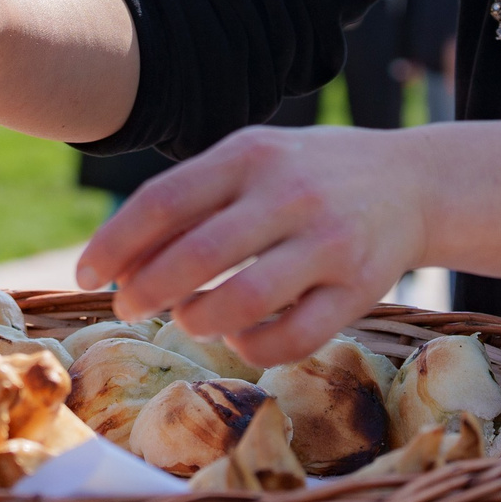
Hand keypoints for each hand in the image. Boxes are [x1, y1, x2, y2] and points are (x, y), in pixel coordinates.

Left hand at [76, 125, 432, 367]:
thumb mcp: (253, 158)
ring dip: (197, 321)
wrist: (413, 181)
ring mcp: (328, 243)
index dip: (114, 244)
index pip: (163, 201)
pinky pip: (292, 338)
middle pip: (196, 255)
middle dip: (146, 290)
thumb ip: (193, 196)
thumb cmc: (308, 174)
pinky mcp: (359, 289)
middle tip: (127, 307)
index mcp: (252, 155)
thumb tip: (118, 259)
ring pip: (243, 302)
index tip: (87, 275)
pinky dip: (251, 347)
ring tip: (188, 319)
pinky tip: (239, 335)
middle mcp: (291, 195)